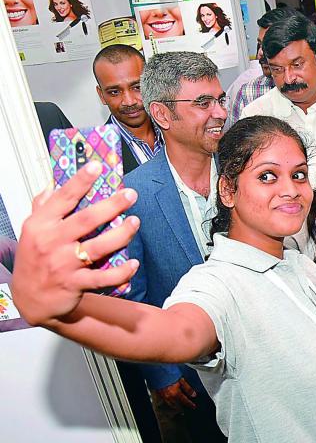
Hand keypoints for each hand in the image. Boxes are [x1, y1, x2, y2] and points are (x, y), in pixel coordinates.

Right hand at [12, 161, 139, 325]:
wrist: (30, 299)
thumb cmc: (34, 261)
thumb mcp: (30, 231)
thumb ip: (42, 208)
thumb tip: (52, 186)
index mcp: (41, 225)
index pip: (62, 198)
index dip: (80, 181)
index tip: (97, 166)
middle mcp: (52, 242)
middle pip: (86, 220)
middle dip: (111, 205)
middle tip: (130, 194)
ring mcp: (64, 264)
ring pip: (98, 247)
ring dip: (121, 234)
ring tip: (135, 222)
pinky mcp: (75, 284)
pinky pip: (103, 278)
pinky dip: (121, 272)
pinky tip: (134, 263)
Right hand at [155, 378, 196, 410]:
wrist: (159, 371)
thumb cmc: (170, 374)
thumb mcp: (181, 380)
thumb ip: (188, 388)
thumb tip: (193, 394)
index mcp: (175, 393)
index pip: (184, 401)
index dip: (190, 404)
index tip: (193, 406)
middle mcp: (169, 396)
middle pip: (177, 405)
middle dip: (182, 407)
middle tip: (186, 408)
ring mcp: (163, 396)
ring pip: (170, 404)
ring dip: (175, 406)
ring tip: (179, 406)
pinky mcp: (159, 394)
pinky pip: (165, 401)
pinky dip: (169, 402)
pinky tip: (171, 401)